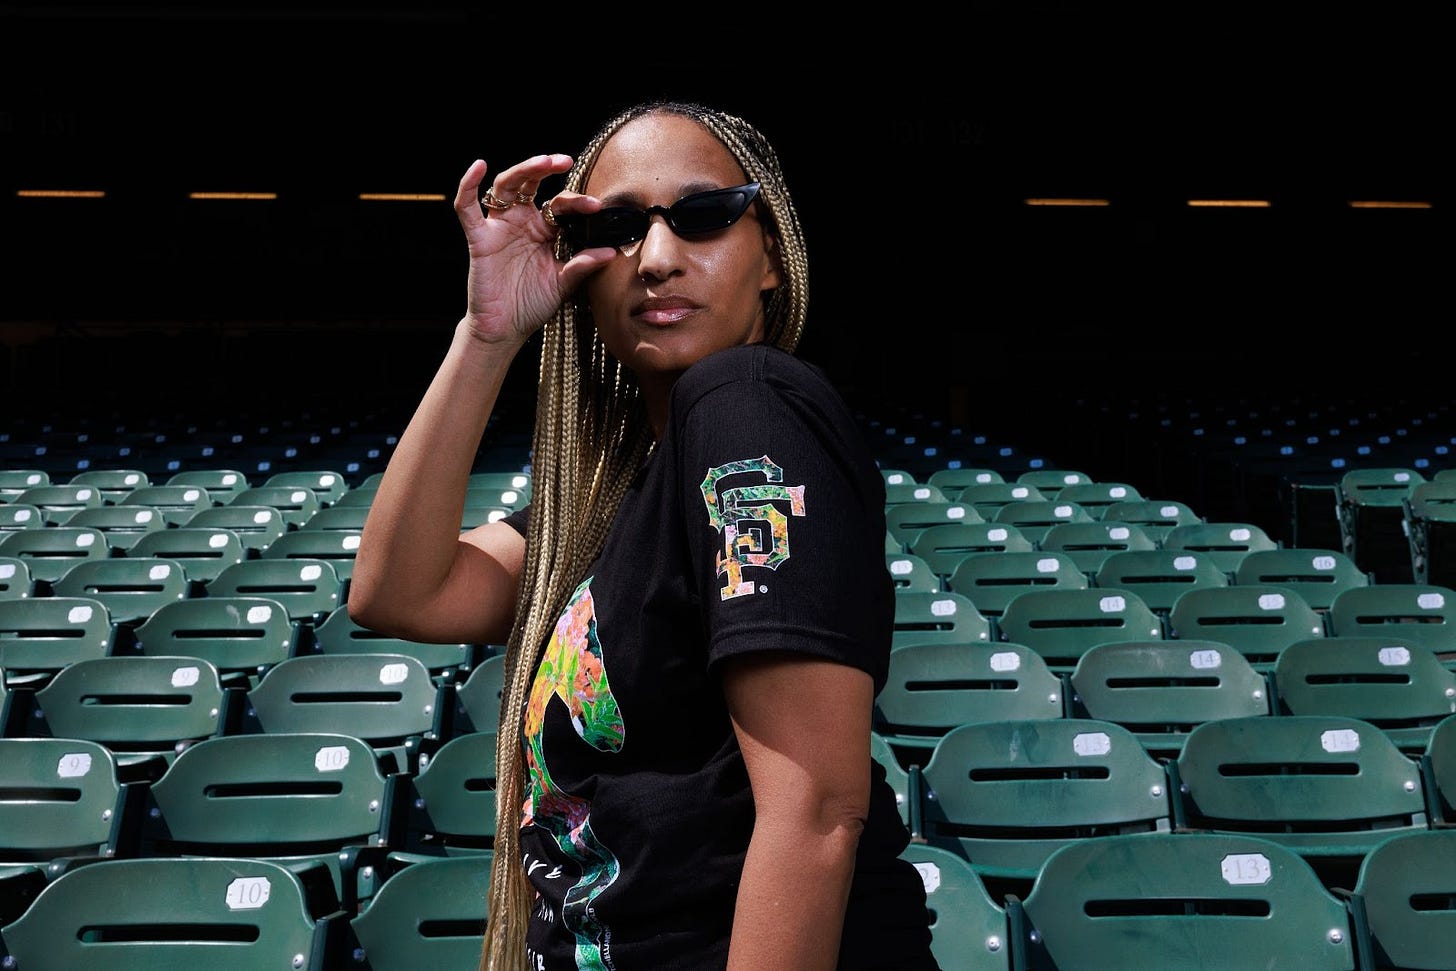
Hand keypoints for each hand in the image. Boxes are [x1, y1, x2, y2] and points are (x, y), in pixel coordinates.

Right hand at [453, 155, 612, 344]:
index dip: (578, 204)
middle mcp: (522, 222)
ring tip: (544, 162)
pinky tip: (479, 167)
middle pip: (532, 183)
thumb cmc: (532, 304)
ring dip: (524, 169)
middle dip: (547, 168)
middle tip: (566, 161)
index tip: (597, 206)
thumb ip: (583, 265)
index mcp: (544, 230)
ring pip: (506, 186)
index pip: (561, 205)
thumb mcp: (564, 283)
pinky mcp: (480, 238)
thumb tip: (612, 252)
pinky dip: (468, 185)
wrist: (506, 328)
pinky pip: (467, 208)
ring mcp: (500, 227)